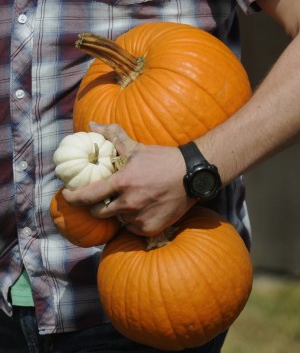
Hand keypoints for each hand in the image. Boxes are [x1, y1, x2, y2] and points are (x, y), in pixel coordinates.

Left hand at [62, 122, 195, 235]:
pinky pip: (133, 228)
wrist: (192, 175)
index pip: (88, 195)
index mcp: (122, 183)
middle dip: (98, 206)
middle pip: (99, 212)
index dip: (73, 198)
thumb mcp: (137, 147)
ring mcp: (140, 218)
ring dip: (120, 212)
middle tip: (105, 198)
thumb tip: (91, 124)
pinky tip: (145, 209)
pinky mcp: (151, 228)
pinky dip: (134, 221)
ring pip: (119, 219)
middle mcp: (129, 203)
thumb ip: (113, 136)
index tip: (67, 195)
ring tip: (133, 200)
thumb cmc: (164, 159)